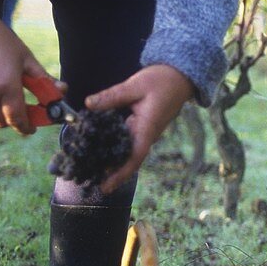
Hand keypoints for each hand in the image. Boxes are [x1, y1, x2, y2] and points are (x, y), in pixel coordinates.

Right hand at [0, 0, 51, 134]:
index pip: (17, 119)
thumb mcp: (26, 58)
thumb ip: (43, 79)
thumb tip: (62, 91)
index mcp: (6, 85)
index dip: (26, 127)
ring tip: (2, 100)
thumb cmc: (0, 40)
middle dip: (12, 120)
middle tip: (19, 111)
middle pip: (1, 122)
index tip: (31, 128)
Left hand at [85, 65, 194, 192]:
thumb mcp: (135, 85)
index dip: (120, 174)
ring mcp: (144, 132)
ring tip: (88, 167)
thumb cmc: (162, 81)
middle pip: (128, 159)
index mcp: (147, 128)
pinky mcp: (141, 127)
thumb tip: (89, 104)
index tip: (106, 187)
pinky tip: (97, 146)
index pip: (134, 158)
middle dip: (110, 172)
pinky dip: (112, 146)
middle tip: (87, 179)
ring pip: (126, 151)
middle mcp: (146, 135)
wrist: (179, 77)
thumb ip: (112, 96)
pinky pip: (127, 141)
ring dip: (110, 161)